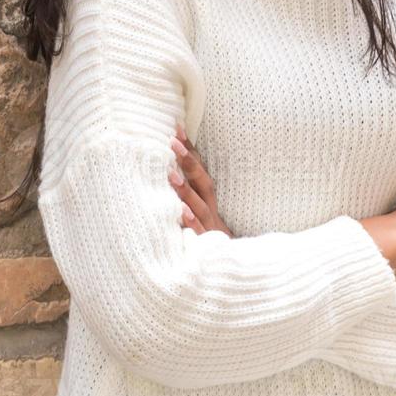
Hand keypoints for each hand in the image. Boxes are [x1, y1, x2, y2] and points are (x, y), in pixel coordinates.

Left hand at [168, 121, 232, 236]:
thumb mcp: (198, 211)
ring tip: (170, 173)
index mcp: (207, 198)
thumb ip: (187, 190)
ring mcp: (209, 226)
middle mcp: (210, 208)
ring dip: (186, 189)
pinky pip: (199, 232)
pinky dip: (191, 222)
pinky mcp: (205, 244)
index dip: (189, 149)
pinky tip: (181, 212)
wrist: (229, 268)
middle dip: (188, 161)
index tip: (176, 127)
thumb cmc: (206, 234)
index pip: (199, 169)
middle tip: (171, 141)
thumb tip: (166, 167)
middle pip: (202, 181)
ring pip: (199, 205)